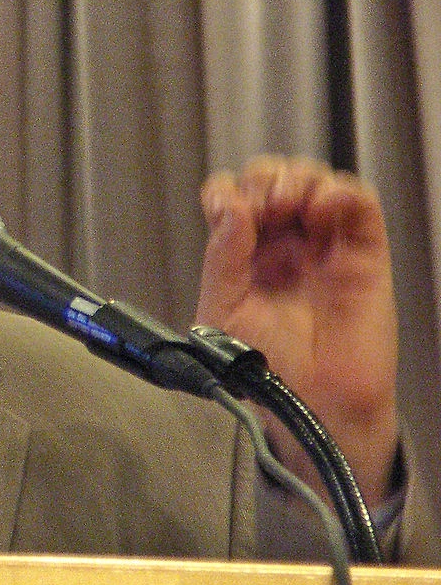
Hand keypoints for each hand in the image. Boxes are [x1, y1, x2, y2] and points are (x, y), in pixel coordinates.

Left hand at [196, 156, 398, 504]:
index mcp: (243, 253)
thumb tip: (229, 206)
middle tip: (264, 207)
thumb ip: (222, 258)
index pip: (233, 197)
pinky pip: (360, 205)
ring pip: (315, 182)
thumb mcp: (223, 311)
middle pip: (273, 179)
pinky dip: (341, 191)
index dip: (229, 191)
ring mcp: (323, 245)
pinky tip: (322, 207)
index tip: (228, 210)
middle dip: (265, 179)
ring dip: (300, 179)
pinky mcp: (363, 254)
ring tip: (289, 205)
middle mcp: (282, 244)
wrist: (312, 405)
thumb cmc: (266, 367)